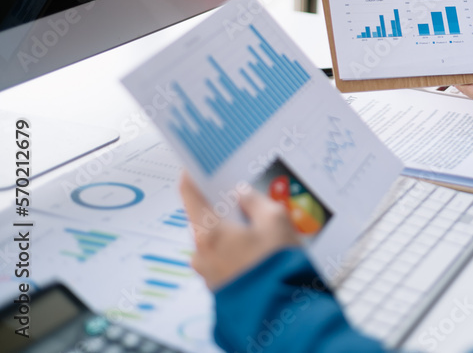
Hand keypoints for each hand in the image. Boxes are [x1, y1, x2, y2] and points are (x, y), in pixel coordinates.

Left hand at [179, 172, 299, 289]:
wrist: (281, 309)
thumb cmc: (275, 264)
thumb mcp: (275, 220)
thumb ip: (256, 201)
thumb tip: (243, 194)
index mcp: (209, 231)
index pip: (190, 193)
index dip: (194, 176)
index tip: (198, 166)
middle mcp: (201, 252)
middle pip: (204, 218)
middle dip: (223, 207)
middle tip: (244, 198)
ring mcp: (207, 272)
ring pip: (215, 240)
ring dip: (231, 230)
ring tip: (259, 227)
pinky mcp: (219, 286)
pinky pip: (223, 259)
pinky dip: (236, 250)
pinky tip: (259, 249)